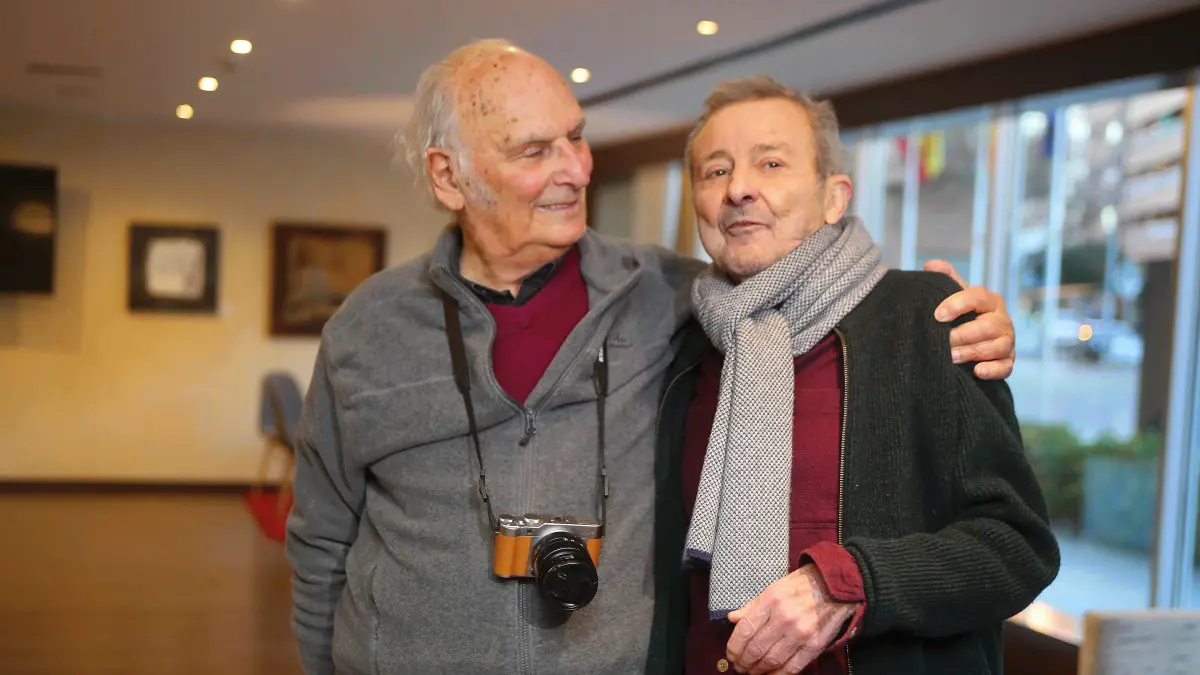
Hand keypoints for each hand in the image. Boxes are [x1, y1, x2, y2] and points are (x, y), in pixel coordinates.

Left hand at [725, 565, 858, 674]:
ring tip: (751, 671)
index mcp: (772, 600)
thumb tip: (733, 619)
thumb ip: (753, 605)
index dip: (734, 647)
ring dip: (758, 670)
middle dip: (743, 661)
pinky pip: (793, 667)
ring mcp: (801, 633)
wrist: (835, 585)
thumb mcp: (774, 587)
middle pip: (756, 648)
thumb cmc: (802, 585)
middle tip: (739, 666)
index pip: (746, 630)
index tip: (730, 654)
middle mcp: (785, 617)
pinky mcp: (815, 645)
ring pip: (772, 660)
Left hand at [923, 259, 1014, 379]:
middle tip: (943, 342)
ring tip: (952, 357)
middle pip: (988, 326)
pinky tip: (977, 371)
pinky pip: (1006, 367)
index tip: (938, 315)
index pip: (977, 297)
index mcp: (989, 300)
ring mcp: (1007, 341)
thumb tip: (931, 264)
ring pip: (997, 347)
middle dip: (963, 335)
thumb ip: (945, 279)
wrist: (971, 339)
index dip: (957, 304)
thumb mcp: (953, 295)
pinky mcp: (1008, 361)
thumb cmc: (961, 314)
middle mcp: (1002, 319)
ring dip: (973, 353)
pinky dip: (992, 370)